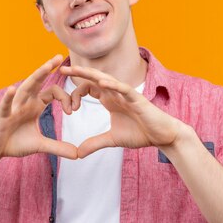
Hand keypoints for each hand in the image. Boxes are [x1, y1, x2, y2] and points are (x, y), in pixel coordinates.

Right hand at [0, 55, 77, 161]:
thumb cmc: (14, 143)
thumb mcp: (40, 145)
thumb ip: (59, 147)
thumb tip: (78, 154)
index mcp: (34, 105)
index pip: (53, 93)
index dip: (65, 99)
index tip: (72, 110)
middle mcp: (24, 102)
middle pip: (38, 82)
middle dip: (47, 68)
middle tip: (58, 56)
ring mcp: (12, 108)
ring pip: (25, 88)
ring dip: (35, 77)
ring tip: (45, 66)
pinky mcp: (1, 117)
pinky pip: (5, 106)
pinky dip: (8, 98)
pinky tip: (12, 89)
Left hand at [60, 65, 187, 157]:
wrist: (161, 136)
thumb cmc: (140, 133)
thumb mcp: (112, 139)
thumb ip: (95, 143)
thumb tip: (78, 153)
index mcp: (109, 100)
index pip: (89, 89)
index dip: (76, 94)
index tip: (69, 109)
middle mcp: (116, 93)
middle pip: (94, 78)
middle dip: (78, 72)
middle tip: (61, 68)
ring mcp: (126, 94)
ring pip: (107, 79)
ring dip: (91, 74)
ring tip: (76, 69)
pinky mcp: (137, 99)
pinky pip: (123, 89)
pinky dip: (113, 85)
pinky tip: (102, 84)